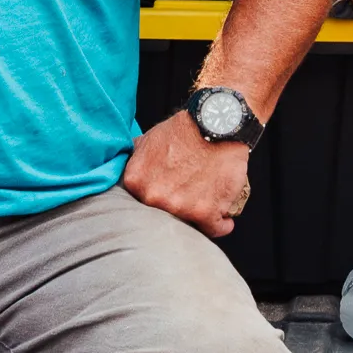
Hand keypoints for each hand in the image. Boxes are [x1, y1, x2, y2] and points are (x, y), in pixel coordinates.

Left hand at [122, 111, 251, 237]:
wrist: (216, 123)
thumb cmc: (185, 129)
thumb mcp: (149, 138)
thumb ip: (137, 159)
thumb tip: (128, 164)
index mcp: (137, 182)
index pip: (141, 205)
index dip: (158, 202)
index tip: (169, 199)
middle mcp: (155, 198)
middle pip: (164, 218)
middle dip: (176, 212)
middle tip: (189, 201)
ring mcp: (181, 208)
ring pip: (190, 225)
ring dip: (199, 218)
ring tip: (209, 205)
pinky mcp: (208, 213)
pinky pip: (215, 229)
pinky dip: (222, 225)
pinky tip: (224, 220)